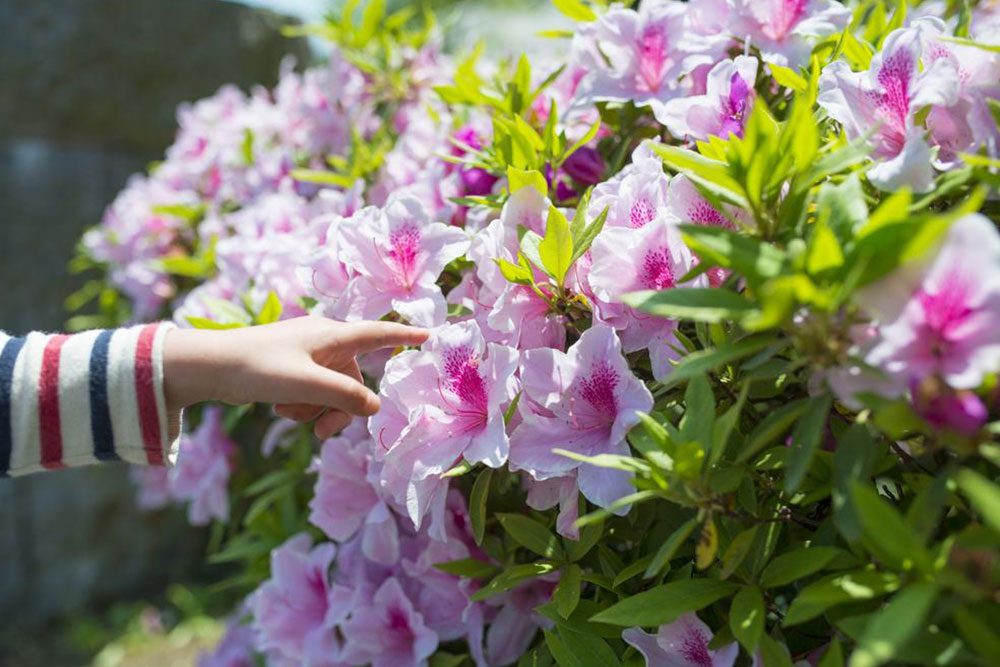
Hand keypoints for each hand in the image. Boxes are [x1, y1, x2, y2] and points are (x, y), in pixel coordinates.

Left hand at [163, 317, 427, 438]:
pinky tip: (280, 408)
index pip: (379, 334)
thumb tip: (375, 407)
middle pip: (353, 379)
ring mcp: (306, 355)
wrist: (208, 366)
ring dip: (317, 408)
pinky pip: (312, 390)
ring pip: (332, 389)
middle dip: (341, 406)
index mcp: (332, 336)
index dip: (406, 336)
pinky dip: (302, 404)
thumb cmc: (258, 368)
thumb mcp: (306, 385)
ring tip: (290, 414)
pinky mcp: (290, 368)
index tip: (432, 335)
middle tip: (322, 433)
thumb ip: (345, 396)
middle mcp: (323, 342)